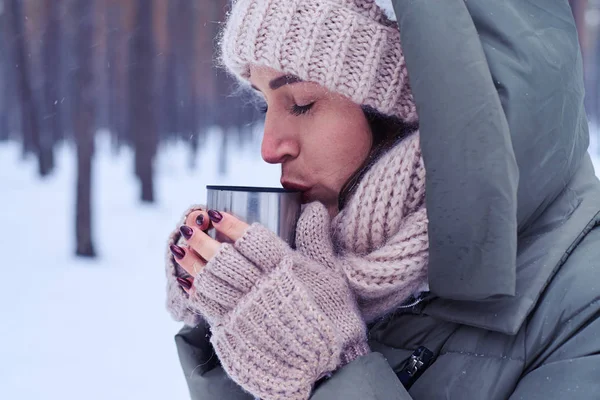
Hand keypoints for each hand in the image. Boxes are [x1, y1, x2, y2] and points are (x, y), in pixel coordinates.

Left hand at [169, 202, 368, 398]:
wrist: (326, 364)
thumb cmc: (331, 315)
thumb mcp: (331, 275)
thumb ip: (316, 240)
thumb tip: (312, 207)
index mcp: (285, 270)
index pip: (252, 240)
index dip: (232, 225)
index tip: (216, 214)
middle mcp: (262, 288)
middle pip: (225, 259)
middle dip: (203, 240)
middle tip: (190, 226)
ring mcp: (245, 311)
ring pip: (210, 281)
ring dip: (193, 263)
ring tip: (181, 248)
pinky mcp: (235, 332)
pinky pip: (208, 307)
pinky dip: (195, 291)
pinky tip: (189, 280)